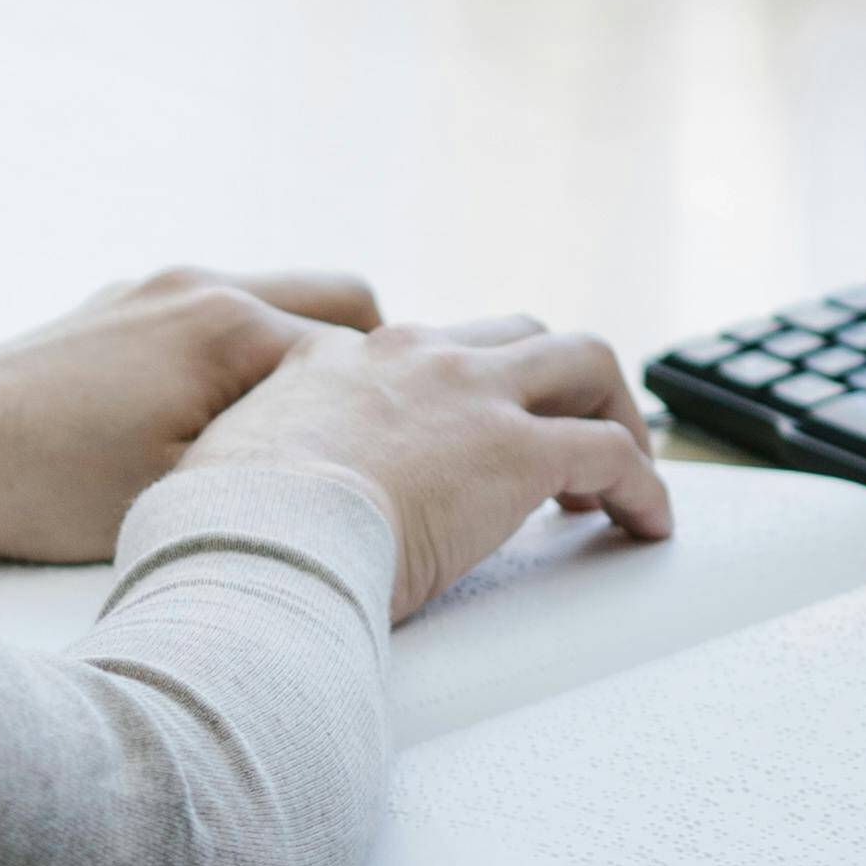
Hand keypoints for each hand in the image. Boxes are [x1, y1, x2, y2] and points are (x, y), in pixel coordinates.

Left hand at [0, 267, 384, 563]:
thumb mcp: (184, 495)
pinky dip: (246, 356)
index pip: (362, 360)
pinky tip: (227, 425)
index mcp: (230, 327)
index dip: (393, 417)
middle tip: (374, 440)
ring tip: (303, 440)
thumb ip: (280, 463)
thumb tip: (355, 460)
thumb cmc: (48, 488)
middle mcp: (202, 285)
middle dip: (370, 367)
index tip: (414, 463)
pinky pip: (218, 315)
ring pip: (278, 306)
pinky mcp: (123, 304)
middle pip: (342, 303)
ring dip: (304, 361)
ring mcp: (158, 288)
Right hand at [194, 314, 669, 621]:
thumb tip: (230, 499)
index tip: (462, 432)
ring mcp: (470, 396)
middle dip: (553, 381)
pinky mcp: (519, 453)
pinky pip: (612, 455)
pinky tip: (647, 523)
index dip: (454, 389)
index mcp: (335, 359)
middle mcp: (412, 357)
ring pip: (582, 363)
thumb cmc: (222, 522)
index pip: (417, 348)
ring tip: (624, 469)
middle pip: (515, 334)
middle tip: (561, 437)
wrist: (253, 532)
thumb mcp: (217, 464)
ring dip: (611, 412)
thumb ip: (245, 460)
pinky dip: (642, 486)